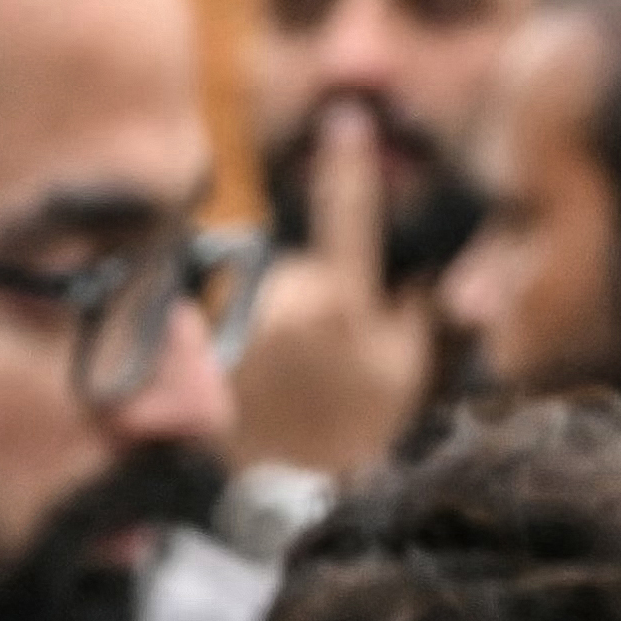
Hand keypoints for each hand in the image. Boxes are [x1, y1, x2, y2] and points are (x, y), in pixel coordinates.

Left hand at [228, 102, 443, 487]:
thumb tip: (421, 272)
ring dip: (265, 326)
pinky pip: (209, 328)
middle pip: (291, 268)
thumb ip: (419, 309)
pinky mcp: (198, 357)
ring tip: (282, 386)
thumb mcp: (408, 368)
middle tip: (317, 364)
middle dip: (303, 298)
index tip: (346, 120)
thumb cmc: (361, 433)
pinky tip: (242, 387)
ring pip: (252, 298)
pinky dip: (221, 345)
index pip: (349, 215)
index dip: (349, 164)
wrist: (301, 500)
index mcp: (341, 301)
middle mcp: (284, 306)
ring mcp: (236, 331)